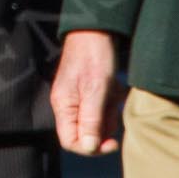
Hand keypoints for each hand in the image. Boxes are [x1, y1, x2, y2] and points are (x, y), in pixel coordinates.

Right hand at [51, 30, 125, 155]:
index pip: (71, 142)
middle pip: (86, 134)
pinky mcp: (89, 91)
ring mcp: (78, 98)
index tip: (112, 142)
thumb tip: (89, 148)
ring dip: (110, 113)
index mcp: (63, 106)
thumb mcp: (96, 90)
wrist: (98, 29)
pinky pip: (101, 108)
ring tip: (115, 93)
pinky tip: (115, 88)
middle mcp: (68, 105)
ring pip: (97, 122)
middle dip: (105, 127)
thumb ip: (91, 120)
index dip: (91, 148)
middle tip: (115, 110)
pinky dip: (111, 101)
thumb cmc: (94, 56)